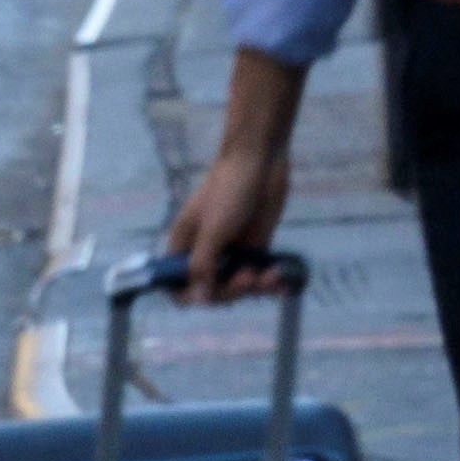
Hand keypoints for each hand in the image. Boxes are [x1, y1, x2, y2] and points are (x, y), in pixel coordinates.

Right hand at [161, 127, 292, 303]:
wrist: (260, 159)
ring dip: (253, 287)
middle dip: (230, 290)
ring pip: (237, 283)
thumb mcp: (213, 230)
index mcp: (184, 246)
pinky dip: (269, 280)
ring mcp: (231, 249)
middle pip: (211, 288)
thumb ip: (202, 265)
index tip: (210, 295)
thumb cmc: (229, 190)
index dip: (190, 295)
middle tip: (247, 278)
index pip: (177, 283)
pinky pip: (259, 272)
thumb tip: (197, 301)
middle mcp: (206, 251)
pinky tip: (282, 284)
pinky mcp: (256, 245)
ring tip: (270, 277)